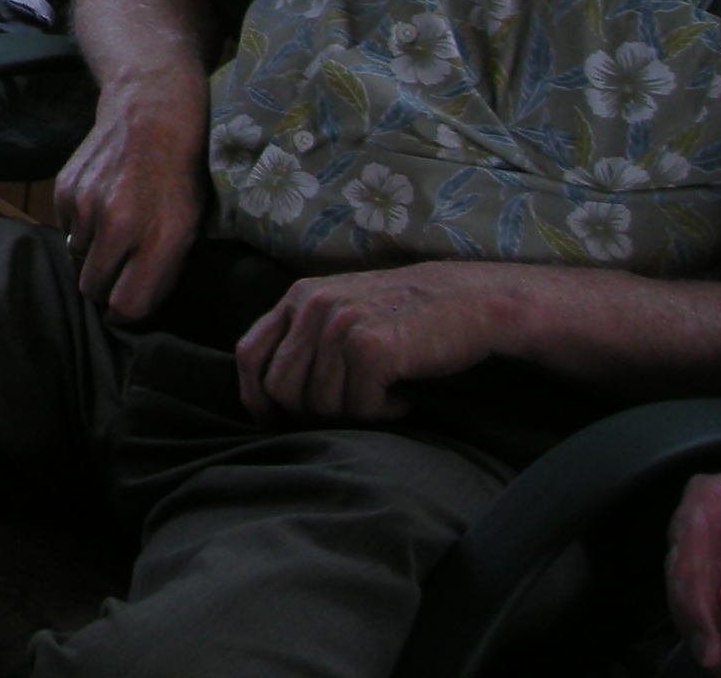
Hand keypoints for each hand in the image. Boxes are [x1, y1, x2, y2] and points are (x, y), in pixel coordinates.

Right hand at [54, 73, 208, 323]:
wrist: (151, 114)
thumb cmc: (181, 176)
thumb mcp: (190, 226)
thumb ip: (163, 270)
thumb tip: (133, 307)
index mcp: (158, 239)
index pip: (125, 307)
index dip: (127, 315)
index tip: (129, 308)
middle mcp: (118, 225)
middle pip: (93, 289)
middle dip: (106, 288)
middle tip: (120, 272)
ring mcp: (87, 205)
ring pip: (77, 258)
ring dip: (92, 254)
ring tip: (114, 232)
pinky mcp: (65, 189)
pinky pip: (65, 229)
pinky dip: (80, 227)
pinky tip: (101, 207)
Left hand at [233, 261, 508, 421]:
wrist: (469, 301)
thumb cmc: (406, 316)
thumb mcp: (342, 311)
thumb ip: (306, 337)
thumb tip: (272, 394)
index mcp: (300, 298)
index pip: (251, 354)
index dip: (255, 396)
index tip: (272, 422)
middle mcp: (313, 307)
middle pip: (282, 388)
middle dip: (310, 414)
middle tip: (349, 414)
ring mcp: (341, 326)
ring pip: (321, 404)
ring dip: (353, 414)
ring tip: (383, 399)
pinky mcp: (371, 348)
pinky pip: (359, 407)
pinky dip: (382, 415)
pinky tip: (402, 400)